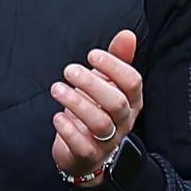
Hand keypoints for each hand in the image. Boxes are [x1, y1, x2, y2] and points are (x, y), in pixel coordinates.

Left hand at [51, 29, 145, 187]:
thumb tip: (127, 34)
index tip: (92, 55)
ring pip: (100, 123)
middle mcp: (123, 122)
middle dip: (92, 83)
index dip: (114, 67)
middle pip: (116, 102)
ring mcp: (107, 141)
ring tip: (57, 89)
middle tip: (69, 70)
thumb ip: (117, 59)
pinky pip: (82, 145)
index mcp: (131, 101)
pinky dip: (68, 129)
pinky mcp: (88, 156)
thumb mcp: (106, 83)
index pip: (133, 82)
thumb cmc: (96, 110)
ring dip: (77, 103)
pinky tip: (57, 116)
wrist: (84, 153)